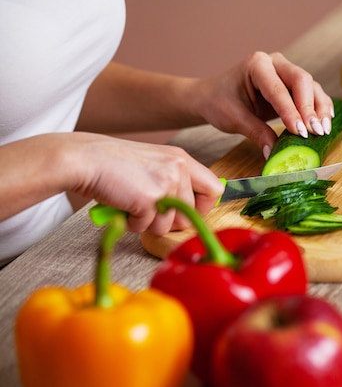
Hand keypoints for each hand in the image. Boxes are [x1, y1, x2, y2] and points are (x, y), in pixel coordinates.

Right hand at [66, 133, 223, 233]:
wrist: (83, 159)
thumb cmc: (112, 164)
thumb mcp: (153, 164)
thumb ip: (173, 181)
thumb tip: (188, 212)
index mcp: (181, 159)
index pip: (214, 188)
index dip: (203, 207)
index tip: (188, 213)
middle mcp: (178, 169)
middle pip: (190, 214)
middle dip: (170, 222)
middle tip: (149, 212)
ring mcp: (165, 184)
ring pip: (167, 225)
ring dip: (147, 223)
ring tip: (130, 204)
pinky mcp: (148, 200)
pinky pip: (145, 227)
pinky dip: (131, 223)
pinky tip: (121, 206)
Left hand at [193, 52, 333, 158]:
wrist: (213, 95)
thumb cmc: (219, 102)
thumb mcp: (234, 119)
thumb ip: (256, 133)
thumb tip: (273, 153)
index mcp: (257, 65)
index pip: (278, 89)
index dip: (291, 111)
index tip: (301, 132)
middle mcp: (275, 63)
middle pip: (301, 80)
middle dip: (310, 108)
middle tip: (316, 131)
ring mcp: (286, 72)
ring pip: (311, 86)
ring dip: (319, 109)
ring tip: (323, 131)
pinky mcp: (292, 85)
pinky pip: (311, 94)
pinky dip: (319, 108)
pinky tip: (326, 122)